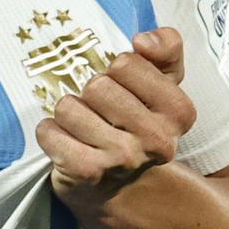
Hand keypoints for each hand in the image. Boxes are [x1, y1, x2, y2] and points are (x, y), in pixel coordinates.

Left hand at [37, 27, 197, 209]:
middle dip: (90, 93)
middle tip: (100, 113)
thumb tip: (143, 42)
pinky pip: (49, 131)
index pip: (126, 64)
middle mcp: (157, 139)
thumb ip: (166, 50)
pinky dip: (49, 132)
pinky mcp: (87, 173)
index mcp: (179, 112)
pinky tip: (66, 143)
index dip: (116, 72)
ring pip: (68, 106)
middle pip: (97, 85)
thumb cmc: (135, 123)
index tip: (123, 91)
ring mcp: (122, 159)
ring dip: (68, 113)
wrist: (119, 186)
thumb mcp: (161, 84)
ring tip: (83, 129)